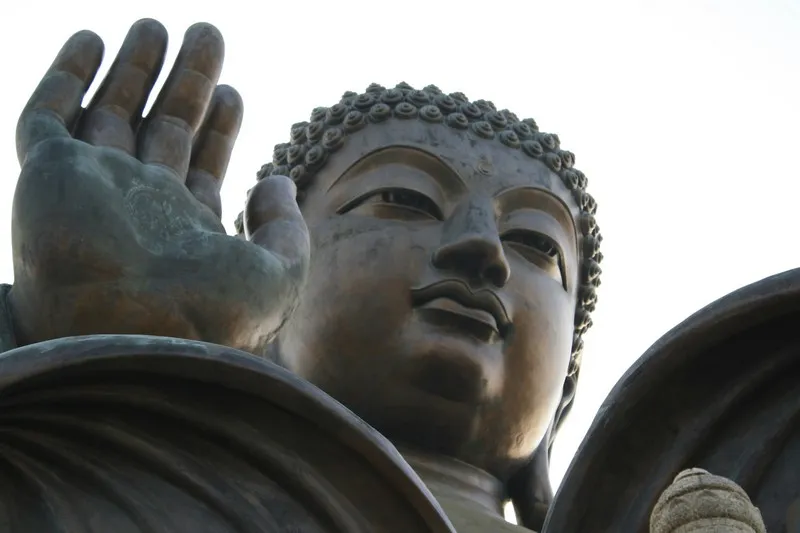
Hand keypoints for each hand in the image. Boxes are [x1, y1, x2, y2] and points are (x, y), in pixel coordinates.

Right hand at [10, 20, 308, 352]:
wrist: (131, 336)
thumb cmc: (211, 317)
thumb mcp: (278, 276)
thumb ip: (286, 228)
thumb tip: (277, 179)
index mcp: (187, 231)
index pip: (202, 163)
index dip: (218, 126)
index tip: (232, 91)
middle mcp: (138, 208)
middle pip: (162, 128)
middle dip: (185, 81)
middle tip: (209, 33)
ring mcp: (91, 190)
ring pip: (111, 113)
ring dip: (134, 68)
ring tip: (159, 25)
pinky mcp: (47, 176)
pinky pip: (46, 116)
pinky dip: (67, 77)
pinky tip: (93, 40)